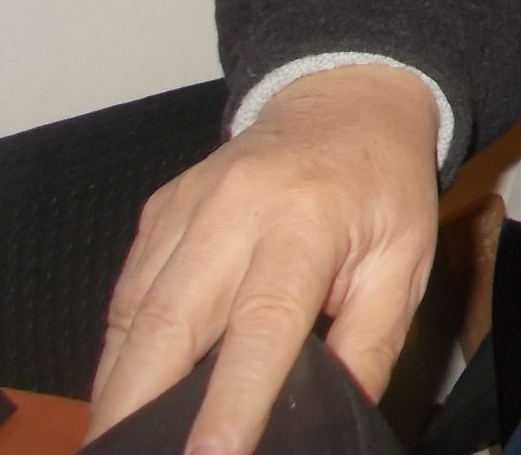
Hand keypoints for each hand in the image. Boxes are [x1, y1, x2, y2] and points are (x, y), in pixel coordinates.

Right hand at [87, 64, 440, 453]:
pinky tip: (119, 391)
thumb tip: (339, 416)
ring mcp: (186, 205)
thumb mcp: (405, 261)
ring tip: (115, 442)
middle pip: (170, 319)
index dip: (232, 398)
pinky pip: (127, 290)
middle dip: (138, 402)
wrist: (346, 100)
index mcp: (307, 220)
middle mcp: (235, 208)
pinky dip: (117, 349)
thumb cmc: (382, 188)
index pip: (262, 322)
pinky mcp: (159, 210)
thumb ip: (370, 344)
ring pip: (134, 310)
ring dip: (117, 384)